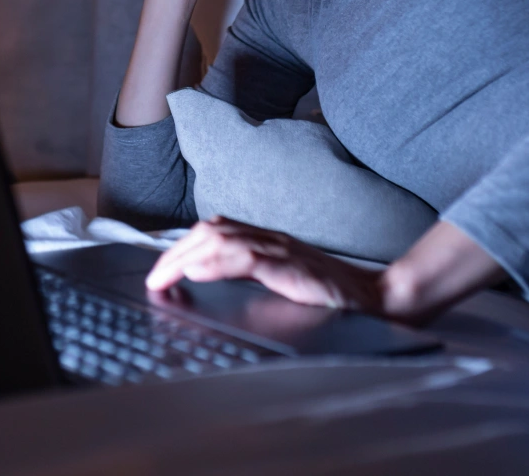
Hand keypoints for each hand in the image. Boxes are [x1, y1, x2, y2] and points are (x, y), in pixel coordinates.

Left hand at [145, 217, 383, 314]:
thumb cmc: (331, 295)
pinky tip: (197, 272)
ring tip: (164, 277)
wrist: (376, 299)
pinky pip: (246, 257)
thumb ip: (252, 275)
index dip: (182, 245)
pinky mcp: (290, 266)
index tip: (160, 269)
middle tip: (153, 279)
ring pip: (221, 238)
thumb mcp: (284, 281)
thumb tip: (206, 277)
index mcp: (266, 240)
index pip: (214, 230)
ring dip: (185, 256)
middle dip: (174, 252)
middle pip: (209, 230)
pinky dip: (216, 263)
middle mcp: (269, 238)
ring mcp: (280, 249)